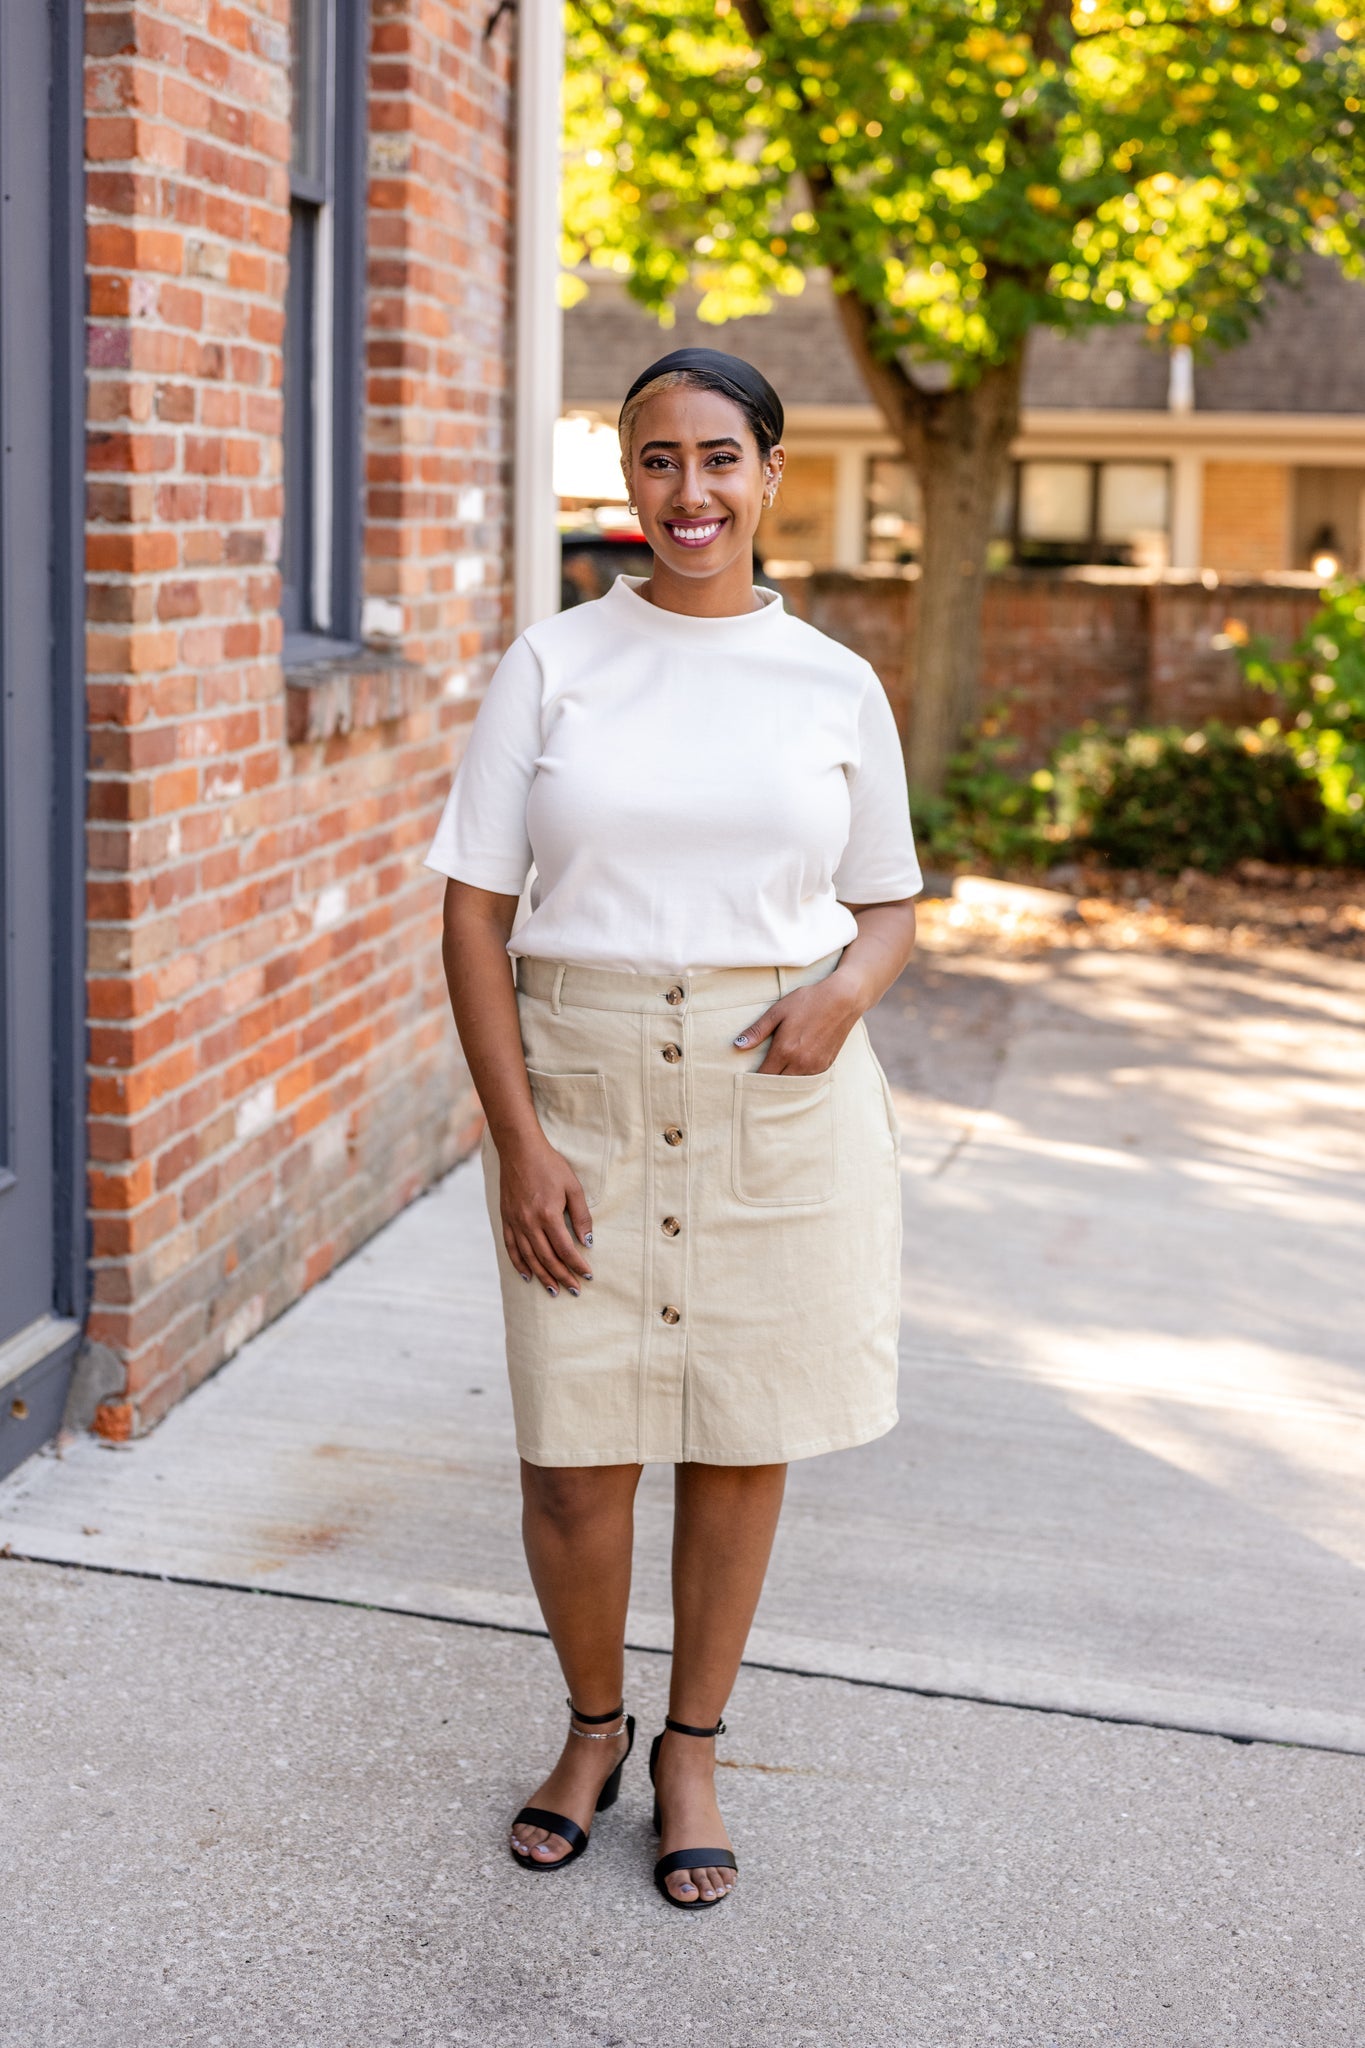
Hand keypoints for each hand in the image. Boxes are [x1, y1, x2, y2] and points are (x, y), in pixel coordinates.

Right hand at [497, 1132, 593, 1296]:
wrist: (519, 1150)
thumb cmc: (550, 1165)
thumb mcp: (573, 1187)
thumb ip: (581, 1216)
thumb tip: (588, 1242)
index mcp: (548, 1215)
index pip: (565, 1249)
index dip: (577, 1264)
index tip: (587, 1275)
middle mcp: (529, 1223)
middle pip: (547, 1258)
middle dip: (562, 1276)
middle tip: (574, 1290)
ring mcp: (515, 1222)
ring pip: (529, 1258)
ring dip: (542, 1276)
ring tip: (554, 1291)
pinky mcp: (506, 1219)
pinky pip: (511, 1248)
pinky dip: (519, 1264)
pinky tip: (528, 1275)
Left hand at [732, 974, 862, 1074]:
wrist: (843, 999)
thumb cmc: (808, 1001)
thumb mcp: (778, 1011)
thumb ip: (757, 1030)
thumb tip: (737, 1045)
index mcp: (785, 1050)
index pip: (763, 1076)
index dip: (753, 1081)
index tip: (745, 1079)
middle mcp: (801, 1062)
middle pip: (777, 1085)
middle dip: (766, 1086)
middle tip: (756, 1084)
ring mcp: (815, 1066)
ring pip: (793, 1085)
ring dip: (782, 1085)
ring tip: (773, 1080)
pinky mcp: (826, 1065)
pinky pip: (807, 1080)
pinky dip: (798, 1080)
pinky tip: (791, 1074)